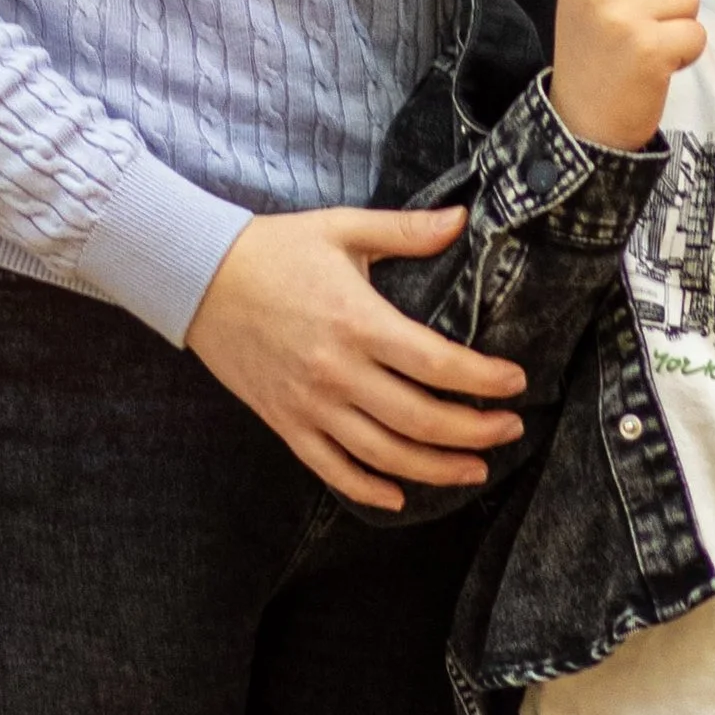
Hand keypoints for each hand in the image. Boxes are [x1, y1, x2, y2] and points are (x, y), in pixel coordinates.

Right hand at [185, 205, 526, 512]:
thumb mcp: (342, 229)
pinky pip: (332, 469)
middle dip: (475, 431)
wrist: (197, 277)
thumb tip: (463, 219)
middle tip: (511, 430)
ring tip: (475, 468)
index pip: (438, 364)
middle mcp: (337, 372)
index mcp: (359, 322)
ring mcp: (310, 404)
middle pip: (421, 419)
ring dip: (436, 468)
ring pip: (385, 455)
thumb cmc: (274, 248)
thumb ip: (405, 231)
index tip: (517, 383)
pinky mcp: (284, 422)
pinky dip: (368, 489)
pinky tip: (399, 496)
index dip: (484, 380)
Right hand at [550, 0, 705, 152]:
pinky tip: (663, 65)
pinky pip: (696, 32)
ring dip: (680, 24)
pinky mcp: (650, 49)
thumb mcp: (584, 3)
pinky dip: (688, 52)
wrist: (584, 123)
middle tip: (648, 24)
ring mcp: (624, 19)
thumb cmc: (592, 59)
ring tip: (653, 46)